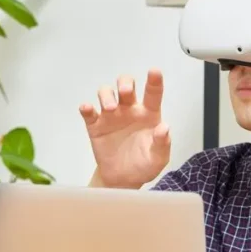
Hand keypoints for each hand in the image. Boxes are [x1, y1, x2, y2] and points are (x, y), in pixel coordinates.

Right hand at [80, 69, 170, 188]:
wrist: (124, 179)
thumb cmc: (144, 164)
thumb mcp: (159, 158)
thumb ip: (162, 143)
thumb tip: (164, 128)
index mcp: (148, 114)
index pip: (152, 94)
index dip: (154, 81)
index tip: (154, 71)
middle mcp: (129, 110)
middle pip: (125, 85)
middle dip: (124, 83)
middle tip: (125, 91)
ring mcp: (111, 116)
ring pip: (106, 93)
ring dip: (106, 95)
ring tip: (110, 108)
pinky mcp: (96, 126)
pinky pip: (89, 113)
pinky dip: (86, 108)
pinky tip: (87, 108)